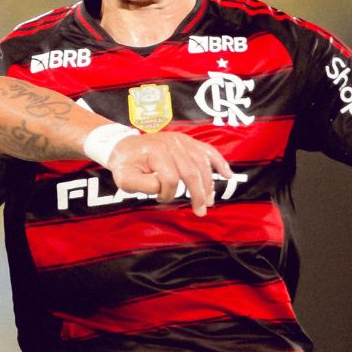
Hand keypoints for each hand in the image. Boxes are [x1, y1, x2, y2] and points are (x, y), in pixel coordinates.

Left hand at [107, 132, 233, 216]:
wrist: (124, 146)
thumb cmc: (126, 165)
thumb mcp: (125, 179)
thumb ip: (143, 186)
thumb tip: (163, 186)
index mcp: (156, 152)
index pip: (170, 178)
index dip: (167, 193)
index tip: (160, 199)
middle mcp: (172, 144)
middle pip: (191, 172)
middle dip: (198, 194)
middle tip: (200, 211)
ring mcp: (182, 141)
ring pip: (202, 164)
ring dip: (208, 185)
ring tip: (208, 201)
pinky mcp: (188, 141)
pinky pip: (208, 151)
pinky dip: (220, 162)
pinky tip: (227, 174)